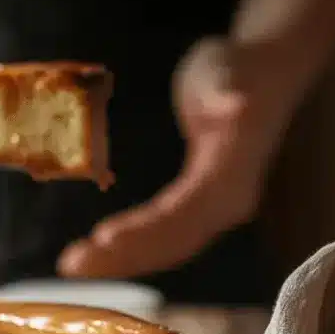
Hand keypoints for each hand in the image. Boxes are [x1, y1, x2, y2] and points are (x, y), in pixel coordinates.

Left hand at [58, 37, 298, 279]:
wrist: (263, 74)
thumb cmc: (238, 69)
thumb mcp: (227, 70)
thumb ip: (226, 88)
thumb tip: (235, 100)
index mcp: (231, 176)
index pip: (181, 214)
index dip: (143, 231)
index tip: (102, 238)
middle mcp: (226, 204)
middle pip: (171, 243)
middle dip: (122, 257)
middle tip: (71, 264)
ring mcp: (214, 210)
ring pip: (167, 248)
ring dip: (122, 260)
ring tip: (75, 264)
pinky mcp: (199, 209)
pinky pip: (165, 239)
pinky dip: (132, 251)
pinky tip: (100, 253)